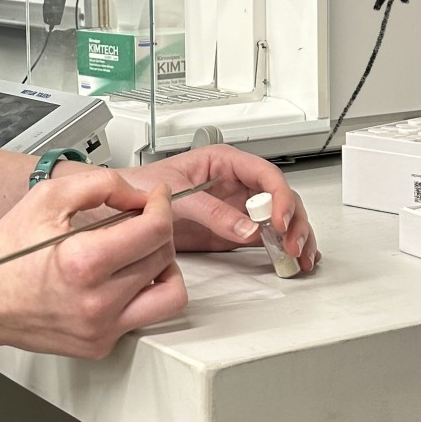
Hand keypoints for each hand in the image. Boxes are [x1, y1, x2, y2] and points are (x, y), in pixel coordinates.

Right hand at [0, 167, 186, 359]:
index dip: (162, 206)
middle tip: (138, 222)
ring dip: (163, 268)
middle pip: (164, 258)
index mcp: (84, 262)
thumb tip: (137, 196)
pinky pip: (143, 317)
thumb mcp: (46, 198)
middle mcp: (97, 302)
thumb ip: (100, 186)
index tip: (157, 199)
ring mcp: (101, 329)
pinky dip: (140, 294)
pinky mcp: (100, 345)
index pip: (155, 231)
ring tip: (140, 255)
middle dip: (158, 232)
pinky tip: (117, 279)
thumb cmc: (5, 254)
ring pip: (169, 295)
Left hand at [99, 147, 318, 267]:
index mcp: (224, 162)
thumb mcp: (177, 195)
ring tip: (299, 257)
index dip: (279, 196)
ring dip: (296, 236)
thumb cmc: (141, 187)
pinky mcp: (233, 231)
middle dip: (294, 221)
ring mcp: (237, 207)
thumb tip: (246, 228)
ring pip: (280, 218)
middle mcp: (236, 183)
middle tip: (292, 245)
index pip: (265, 175)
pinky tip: (294, 259)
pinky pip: (265, 237)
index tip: (279, 220)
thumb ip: (212, 211)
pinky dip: (282, 248)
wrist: (121, 208)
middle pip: (280, 197)